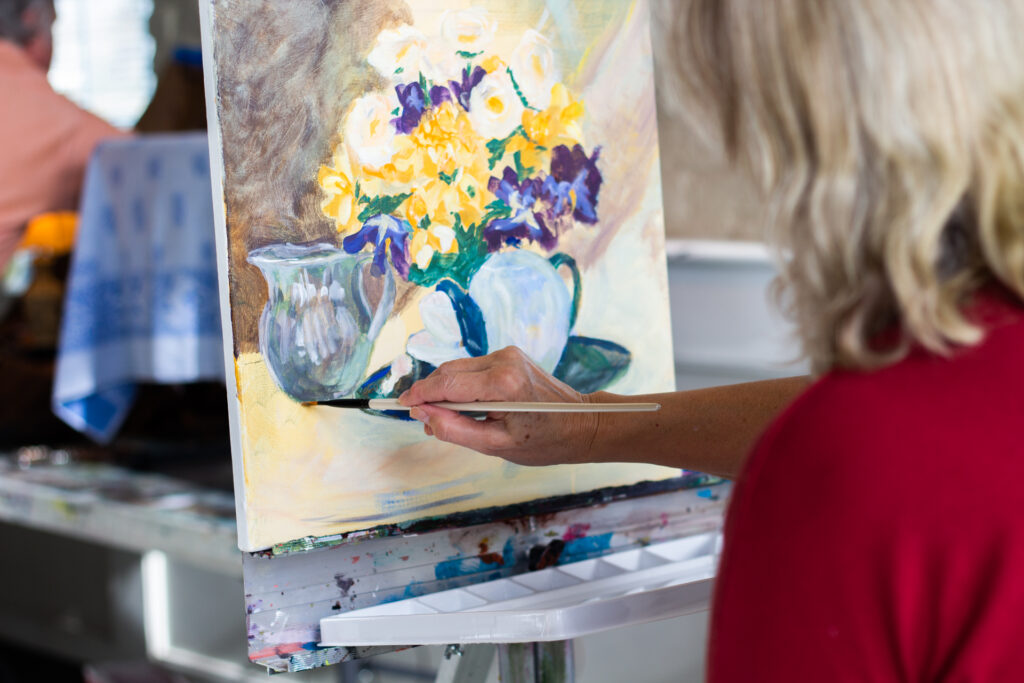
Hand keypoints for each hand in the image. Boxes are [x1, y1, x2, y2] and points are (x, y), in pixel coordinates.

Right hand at [397, 346, 598, 465]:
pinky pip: (472, 368)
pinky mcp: (510, 355)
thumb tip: (422, 414)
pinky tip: (464, 405)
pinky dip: (461, 384)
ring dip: (445, 389)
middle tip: (422, 419)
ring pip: (458, 368)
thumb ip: (454, 429)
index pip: (446, 383)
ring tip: (443, 417)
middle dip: (430, 393)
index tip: (400, 405)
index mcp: (502, 384)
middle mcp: (503, 361)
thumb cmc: (545, 442)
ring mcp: (508, 354)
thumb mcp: (496, 445)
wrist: (581, 424)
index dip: (419, 394)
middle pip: (448, 372)